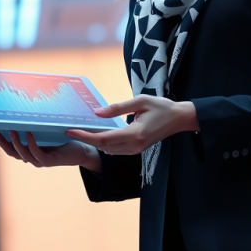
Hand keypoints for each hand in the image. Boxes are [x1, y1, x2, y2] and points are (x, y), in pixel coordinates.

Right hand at [0, 130, 100, 172]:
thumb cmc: (65, 138)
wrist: (82, 149)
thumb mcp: (48, 130)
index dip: (0, 141)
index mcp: (30, 151)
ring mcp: (40, 160)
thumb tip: (28, 105)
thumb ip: (38, 124)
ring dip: (15, 143)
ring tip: (11, 130)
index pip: (11, 148)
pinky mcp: (49, 161)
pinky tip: (29, 135)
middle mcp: (32, 157)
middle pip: (12, 152)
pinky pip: (37, 154)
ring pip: (22, 154)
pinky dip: (31, 144)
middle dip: (2, 142)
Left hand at [65, 95, 198, 154]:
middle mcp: (134, 145)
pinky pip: (116, 149)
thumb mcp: (140, 101)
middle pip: (103, 147)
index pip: (104, 139)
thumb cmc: (162, 107)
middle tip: (70, 129)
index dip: (85, 136)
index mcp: (135, 134)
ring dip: (95, 142)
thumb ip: (118, 107)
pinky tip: (98, 133)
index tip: (70, 130)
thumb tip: (97, 112)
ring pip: (108, 150)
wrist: (179, 119)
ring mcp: (135, 150)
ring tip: (81, 131)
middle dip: (86, 139)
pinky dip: (104, 143)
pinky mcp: (137, 149)